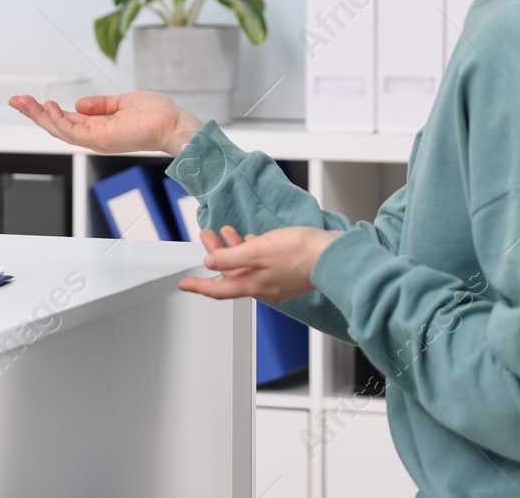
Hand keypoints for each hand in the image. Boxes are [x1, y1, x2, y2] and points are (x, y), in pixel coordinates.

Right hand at [7, 90, 205, 155]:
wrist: (173, 124)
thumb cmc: (156, 115)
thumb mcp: (122, 103)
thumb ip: (100, 105)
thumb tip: (78, 104)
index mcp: (98, 127)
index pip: (65, 120)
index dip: (45, 111)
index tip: (29, 99)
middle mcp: (93, 136)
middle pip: (56, 126)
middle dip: (34, 114)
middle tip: (15, 100)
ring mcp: (96, 140)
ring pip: (59, 130)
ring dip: (40, 116)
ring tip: (24, 102)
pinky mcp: (101, 140)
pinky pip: (73, 131)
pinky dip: (58, 120)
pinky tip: (48, 108)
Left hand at [178, 225, 344, 302]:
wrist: (334, 255)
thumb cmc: (301, 253)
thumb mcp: (258, 251)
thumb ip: (232, 257)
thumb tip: (211, 262)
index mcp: (254, 285)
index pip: (218, 289)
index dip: (199, 286)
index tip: (184, 284)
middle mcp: (264, 286)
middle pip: (231, 273)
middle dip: (215, 254)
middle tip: (206, 236)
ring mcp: (276, 280)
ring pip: (246, 265)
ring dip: (232, 248)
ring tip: (224, 230)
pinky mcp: (287, 272)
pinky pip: (261, 263)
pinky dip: (251, 250)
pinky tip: (250, 239)